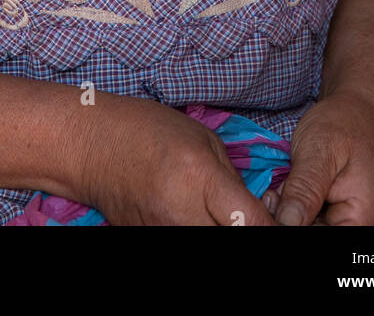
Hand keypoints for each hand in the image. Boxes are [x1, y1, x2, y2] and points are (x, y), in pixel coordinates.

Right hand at [74, 95, 277, 226]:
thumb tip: (259, 213)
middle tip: (255, 218)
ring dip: (224, 231)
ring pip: (210, 243)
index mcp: (199, 177)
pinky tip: (198, 216)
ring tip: (223, 214)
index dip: (272, 226)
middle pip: (232, 238)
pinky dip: (199, 230)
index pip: (250, 223)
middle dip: (249, 230)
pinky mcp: (148, 241)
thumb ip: (232, 181)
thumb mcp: (202, 140)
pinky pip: (187, 242)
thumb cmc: (147, 129)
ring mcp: (162, 233)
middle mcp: (181, 213)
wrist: (91, 144)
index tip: (282, 222)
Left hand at [272, 91, 373, 225]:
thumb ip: (305, 190)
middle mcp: (363, 224)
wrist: (353, 111)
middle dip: (291, 219)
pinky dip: (297, 210)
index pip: (326, 238)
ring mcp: (353, 221)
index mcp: (363, 216)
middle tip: (273, 196)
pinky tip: (287, 193)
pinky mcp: (340, 215)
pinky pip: (315, 221)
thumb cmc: (340, 125)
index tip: (275, 206)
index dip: (296, 225)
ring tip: (280, 191)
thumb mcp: (318, 152)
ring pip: (313, 228)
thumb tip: (286, 223)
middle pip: (319, 234)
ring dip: (291, 215)